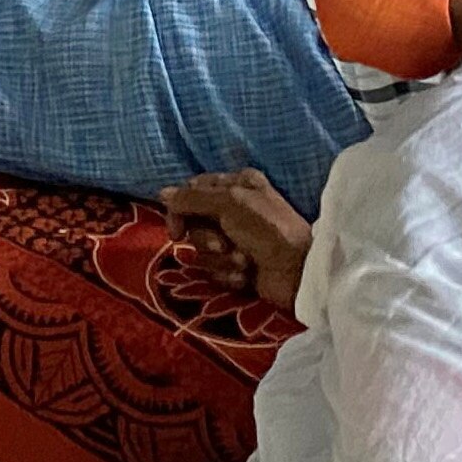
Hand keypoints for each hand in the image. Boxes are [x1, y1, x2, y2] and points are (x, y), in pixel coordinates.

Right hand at [159, 169, 312, 312]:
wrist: (299, 273)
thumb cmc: (268, 230)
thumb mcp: (230, 203)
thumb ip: (193, 198)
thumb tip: (162, 194)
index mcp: (236, 185)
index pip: (191, 192)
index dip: (180, 211)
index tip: (176, 232)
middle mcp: (234, 209)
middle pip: (194, 224)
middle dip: (207, 239)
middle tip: (225, 245)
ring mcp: (236, 240)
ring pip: (203, 251)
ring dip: (221, 260)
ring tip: (244, 262)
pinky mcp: (238, 268)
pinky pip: (215, 271)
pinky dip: (229, 275)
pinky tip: (247, 276)